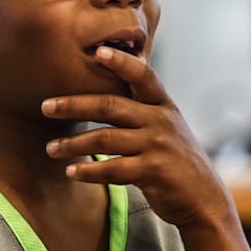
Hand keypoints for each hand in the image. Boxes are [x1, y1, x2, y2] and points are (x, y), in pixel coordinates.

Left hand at [41, 45, 232, 229]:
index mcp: (163, 105)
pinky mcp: (154, 172)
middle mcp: (161, 121)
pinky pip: (113, 168)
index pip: (143, 75)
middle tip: (45, 106)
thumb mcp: (166, 128)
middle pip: (110, 106)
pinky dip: (89, 171)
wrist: (204, 200)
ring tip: (51, 148)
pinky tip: (72, 172)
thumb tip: (103, 93)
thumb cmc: (176, 161)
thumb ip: (142, 109)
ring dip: (73, 144)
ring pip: (105, 138)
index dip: (121, 62)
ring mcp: (158, 146)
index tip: (97, 51)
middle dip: (74, 105)